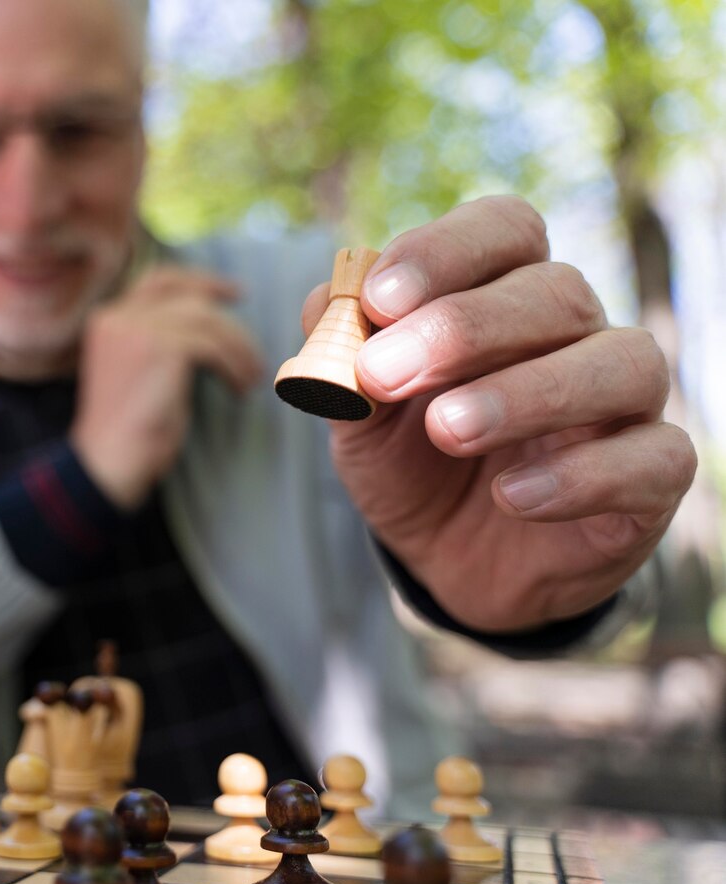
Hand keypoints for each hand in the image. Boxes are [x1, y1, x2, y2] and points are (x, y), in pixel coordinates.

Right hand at [72, 267, 262, 508]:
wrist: (109, 461)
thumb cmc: (126, 431)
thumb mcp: (137, 374)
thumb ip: (156, 343)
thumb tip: (206, 329)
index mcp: (106, 320)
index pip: (156, 281)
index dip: (195, 280)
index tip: (227, 293)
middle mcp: (118, 316)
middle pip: (184, 293)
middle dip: (221, 298)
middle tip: (247, 310)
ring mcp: (139, 329)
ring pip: (206, 321)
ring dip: (237, 346)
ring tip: (250, 375)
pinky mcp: (162, 348)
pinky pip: (213, 348)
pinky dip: (234, 367)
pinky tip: (240, 388)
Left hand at [308, 196, 696, 630]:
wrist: (447, 561)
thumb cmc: (412, 464)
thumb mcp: (361, 417)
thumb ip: (342, 360)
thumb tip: (324, 301)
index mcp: (505, 292)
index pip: (505, 229)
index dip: (444, 252)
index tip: (376, 298)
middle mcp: (577, 332)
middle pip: (556, 292)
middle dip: (463, 328)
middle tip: (384, 373)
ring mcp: (626, 402)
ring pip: (622, 363)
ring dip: (527, 393)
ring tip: (449, 430)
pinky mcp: (653, 475)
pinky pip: (653, 457)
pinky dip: (580, 476)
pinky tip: (510, 496)